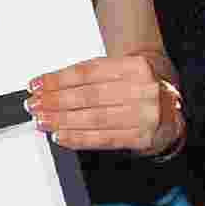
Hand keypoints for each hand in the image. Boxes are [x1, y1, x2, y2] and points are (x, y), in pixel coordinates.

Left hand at [25, 53, 181, 155]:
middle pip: (89, 96)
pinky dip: (78, 138)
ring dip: (62, 121)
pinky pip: (103, 139)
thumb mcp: (121, 72)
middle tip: (34, 104)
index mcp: (136, 67)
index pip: (88, 72)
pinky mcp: (142, 137)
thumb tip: (50, 87)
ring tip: (42, 120)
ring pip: (94, 118)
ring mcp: (144, 115)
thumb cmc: (138, 88)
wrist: (170, 109)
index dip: (58, 79)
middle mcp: (143, 90)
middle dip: (55, 101)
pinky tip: (61, 136)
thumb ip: (91, 78)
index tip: (37, 84)